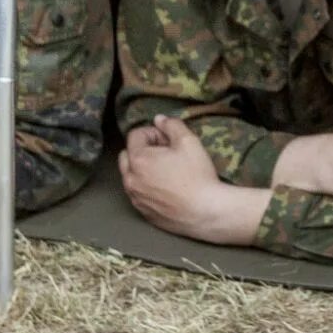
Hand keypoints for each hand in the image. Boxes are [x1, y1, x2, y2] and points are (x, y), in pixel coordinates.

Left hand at [118, 116, 239, 238]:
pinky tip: (167, 189)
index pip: (135, 135)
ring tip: (166, 172)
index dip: (153, 132)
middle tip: (165, 154)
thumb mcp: (189, 142)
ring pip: (130, 176)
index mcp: (138, 159)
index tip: (168, 140)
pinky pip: (138, 193)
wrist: (205, 212)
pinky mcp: (143, 212)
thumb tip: (159, 119)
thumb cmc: (197, 176)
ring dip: (142, 169)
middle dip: (142, 150)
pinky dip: (147, 187)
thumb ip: (172, 125)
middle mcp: (130, 179)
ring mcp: (135, 198)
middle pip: (127, 155)